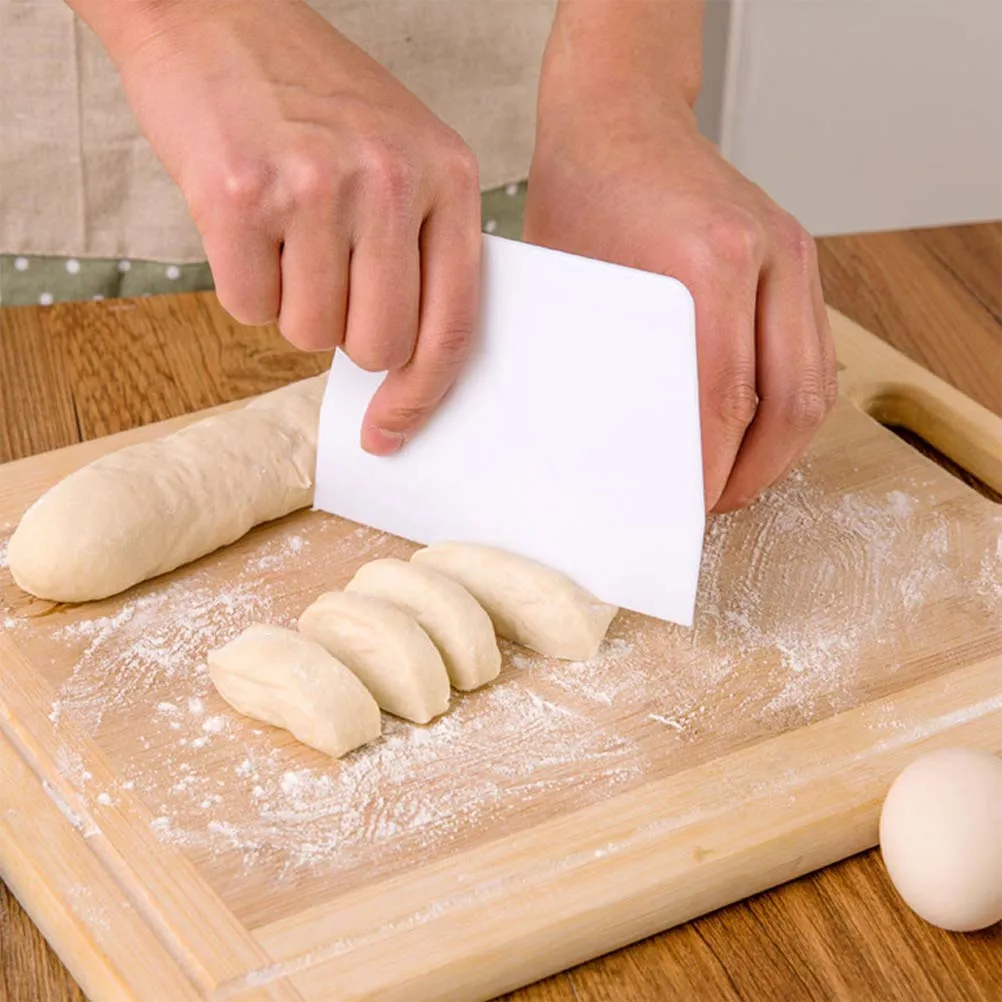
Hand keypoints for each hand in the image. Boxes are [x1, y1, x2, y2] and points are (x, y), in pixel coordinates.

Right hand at [95, 0, 481, 453]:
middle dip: (345, 337)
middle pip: (378, 345)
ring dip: (291, 303)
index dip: (422, 394)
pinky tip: (245, 221)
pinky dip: (242, 283)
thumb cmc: (311, 94)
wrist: (212, 11)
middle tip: (324, 282)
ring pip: (309, 333)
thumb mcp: (402, 151)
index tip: (393, 430)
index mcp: (448, 175)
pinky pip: (248, 307)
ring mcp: (316, 188)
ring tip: (284, 230)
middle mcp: (391, 181)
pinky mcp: (240, 197)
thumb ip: (421, 247)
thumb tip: (407, 364)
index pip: (454, 324)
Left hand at [525, 61, 835, 511]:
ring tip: (734, 477)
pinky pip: (812, 354)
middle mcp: (767, 257)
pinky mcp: (798, 259)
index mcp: (708, 262)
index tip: (688, 508)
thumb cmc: (585, 190)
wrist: (620, 115)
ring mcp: (793, 255)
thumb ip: (601, 362)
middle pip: (792, 403)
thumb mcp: (575, 285)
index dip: (711, 470)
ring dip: (782, 445)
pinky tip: (751, 428)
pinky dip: (789, 403)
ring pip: (816, 384)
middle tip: (715, 505)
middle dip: (758, 472)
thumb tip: (605, 450)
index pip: (726, 401)